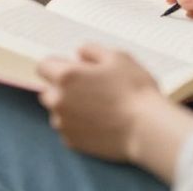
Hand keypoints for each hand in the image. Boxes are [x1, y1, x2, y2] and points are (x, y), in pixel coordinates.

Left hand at [37, 45, 169, 162]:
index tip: (74, 70)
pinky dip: (79, 126)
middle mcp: (58, 100)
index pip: (43, 66)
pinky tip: (100, 124)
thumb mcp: (118, 57)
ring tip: (99, 109)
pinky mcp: (73, 142)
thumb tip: (79, 54)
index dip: (58, 66)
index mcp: (66, 76)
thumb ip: (92, 50)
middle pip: (49, 91)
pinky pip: (68, 130)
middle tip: (90, 90)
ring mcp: (64, 124)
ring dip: (70, 109)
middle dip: (63, 89)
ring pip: (58, 112)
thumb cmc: (135, 91)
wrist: (148, 130)